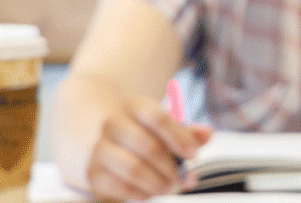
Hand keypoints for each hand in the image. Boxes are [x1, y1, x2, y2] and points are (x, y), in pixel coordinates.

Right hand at [85, 95, 210, 199]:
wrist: (109, 145)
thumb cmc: (147, 135)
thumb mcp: (167, 128)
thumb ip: (189, 132)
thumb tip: (207, 134)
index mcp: (134, 106)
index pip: (158, 118)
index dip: (179, 138)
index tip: (193, 154)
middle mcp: (113, 124)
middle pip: (148, 146)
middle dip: (171, 166)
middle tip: (183, 178)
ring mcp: (100, 149)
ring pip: (133, 168)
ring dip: (157, 182)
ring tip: (169, 186)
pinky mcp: (93, 173)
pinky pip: (119, 187)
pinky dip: (139, 193)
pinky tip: (150, 192)